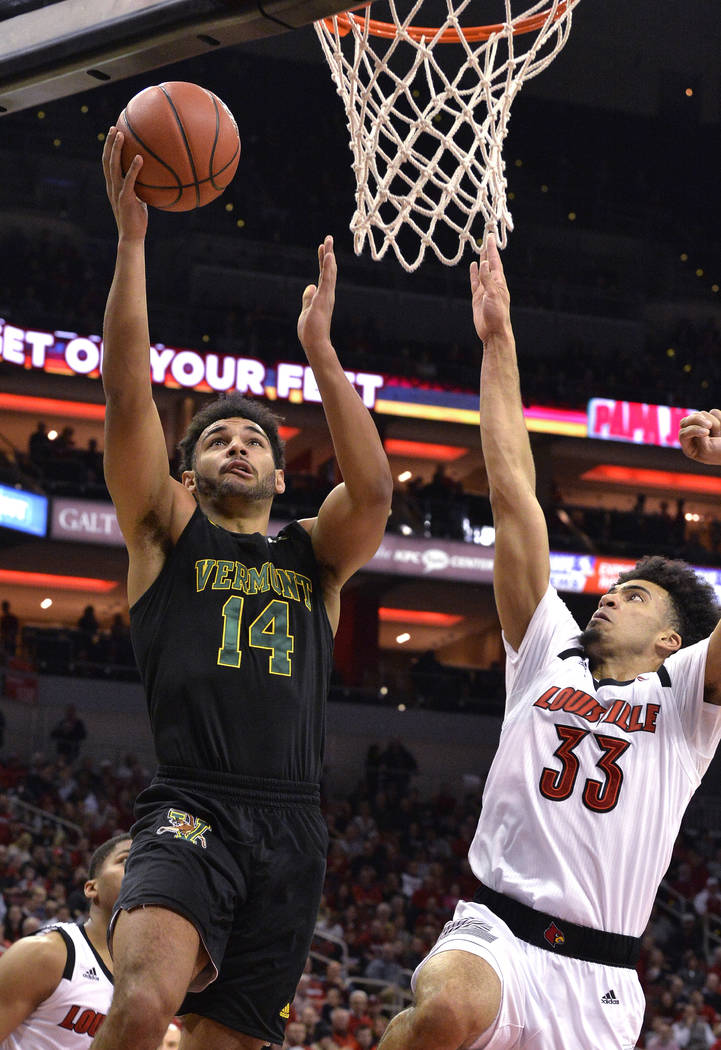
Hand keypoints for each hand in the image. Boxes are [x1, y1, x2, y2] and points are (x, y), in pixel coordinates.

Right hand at [102, 126, 147, 240]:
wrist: (132, 236)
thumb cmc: (137, 219)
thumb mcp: (138, 199)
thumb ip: (140, 188)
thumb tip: (152, 178)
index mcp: (113, 186)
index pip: (107, 163)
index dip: (108, 148)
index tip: (113, 133)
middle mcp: (112, 186)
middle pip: (107, 160)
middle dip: (109, 143)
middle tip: (114, 127)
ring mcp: (117, 192)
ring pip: (113, 166)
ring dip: (116, 149)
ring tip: (121, 135)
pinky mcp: (125, 199)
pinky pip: (129, 180)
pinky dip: (133, 168)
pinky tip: (139, 157)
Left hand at [297, 235, 335, 354]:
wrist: (315, 344)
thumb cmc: (311, 332)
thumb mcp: (306, 310)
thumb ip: (308, 298)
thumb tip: (309, 286)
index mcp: (323, 297)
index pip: (323, 275)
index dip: (323, 261)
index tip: (323, 248)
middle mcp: (327, 294)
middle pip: (328, 270)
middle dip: (328, 254)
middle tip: (329, 238)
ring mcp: (326, 296)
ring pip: (329, 272)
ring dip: (329, 256)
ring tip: (329, 241)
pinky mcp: (323, 298)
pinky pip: (327, 280)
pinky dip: (328, 267)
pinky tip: (329, 255)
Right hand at [469, 235, 511, 342]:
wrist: (493, 332)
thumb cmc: (497, 315)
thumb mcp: (493, 295)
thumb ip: (487, 279)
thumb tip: (483, 263)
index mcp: (499, 282)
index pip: (494, 261)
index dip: (491, 248)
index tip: (489, 236)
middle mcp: (493, 283)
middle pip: (489, 263)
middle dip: (487, 250)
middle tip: (486, 236)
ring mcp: (485, 290)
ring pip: (482, 270)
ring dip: (481, 259)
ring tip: (479, 248)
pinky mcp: (478, 297)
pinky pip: (475, 281)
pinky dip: (474, 273)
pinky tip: (474, 265)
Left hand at [679, 409, 720, 464]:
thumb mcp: (706, 449)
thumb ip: (697, 436)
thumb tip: (697, 417)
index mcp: (690, 447)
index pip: (683, 433)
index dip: (693, 430)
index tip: (706, 433)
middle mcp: (694, 436)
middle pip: (686, 421)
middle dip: (698, 420)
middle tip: (709, 425)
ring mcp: (704, 427)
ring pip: (702, 414)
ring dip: (714, 424)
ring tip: (720, 434)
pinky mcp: (715, 420)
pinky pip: (714, 413)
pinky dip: (720, 419)